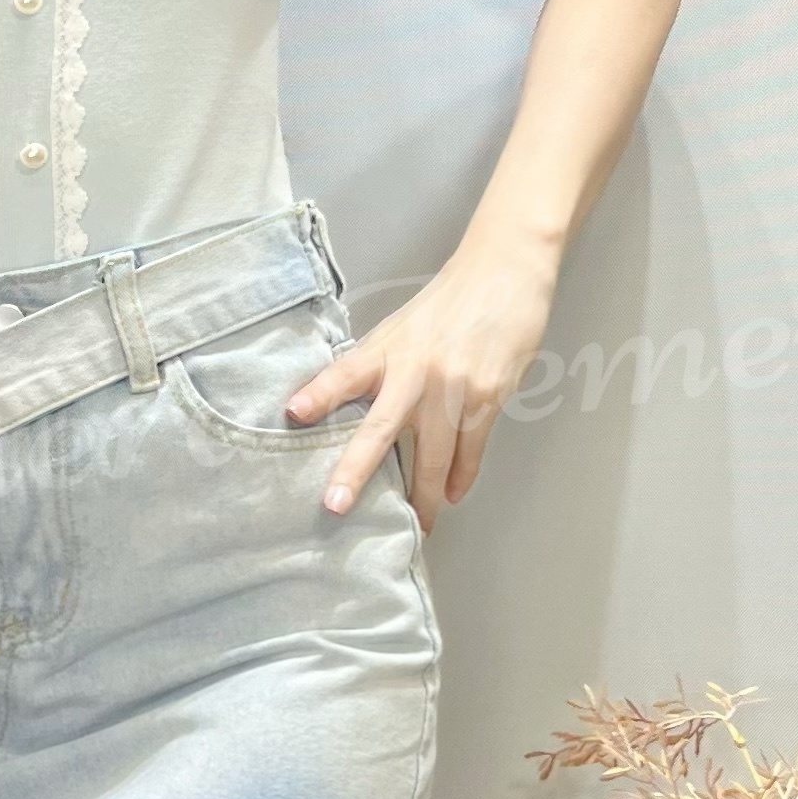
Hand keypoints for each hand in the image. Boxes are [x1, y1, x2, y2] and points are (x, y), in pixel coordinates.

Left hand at [286, 236, 559, 535]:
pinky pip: (471, 448)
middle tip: (337, 506)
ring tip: (418, 525)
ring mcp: (454, 387)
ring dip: (425, 496)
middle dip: (357, 471)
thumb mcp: (401, 328)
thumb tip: (347, 409)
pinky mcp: (488, 397)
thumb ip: (377, 366)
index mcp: (388, 348)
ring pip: (434, 455)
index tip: (293, 413)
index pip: (346, 373)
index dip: (319, 393)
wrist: (504, 273)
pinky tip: (453, 494)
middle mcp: (416, 370)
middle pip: (381, 429)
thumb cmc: (448, 303)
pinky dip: (462, 475)